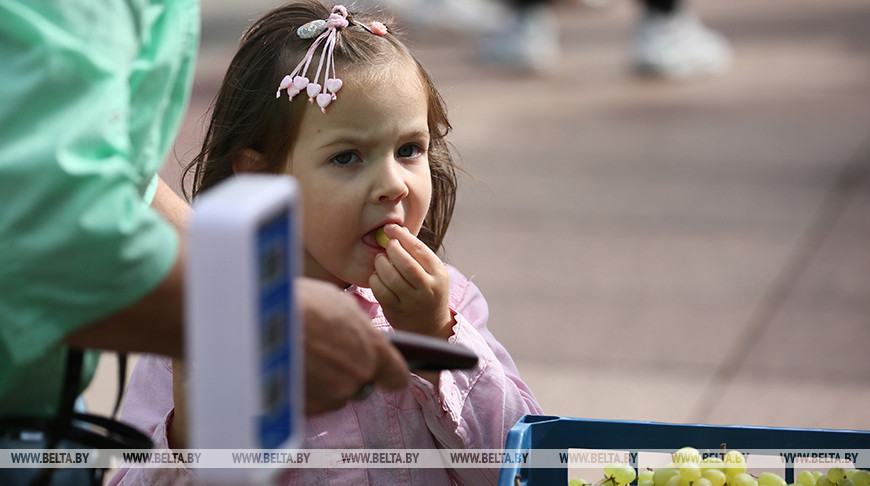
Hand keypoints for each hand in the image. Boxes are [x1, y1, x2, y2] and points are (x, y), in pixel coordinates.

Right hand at [299, 278, 408, 414]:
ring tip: (300, 355)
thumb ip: (356, 325)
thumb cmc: (299, 302)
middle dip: (344, 372)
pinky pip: (309, 402)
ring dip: (321, 381)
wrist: (258, 321)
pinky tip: (287, 367)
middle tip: (321, 351)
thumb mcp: (337, 302)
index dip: (388, 374)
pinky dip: (300, 389)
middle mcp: (357, 377)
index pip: (396, 376)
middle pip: (359, 384)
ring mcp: (330, 396)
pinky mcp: (306, 408)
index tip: (380, 372)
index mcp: (372, 350)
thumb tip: (357, 333)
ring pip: (332, 394)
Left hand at [369, 224, 453, 338]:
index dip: (402, 236)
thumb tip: (397, 231)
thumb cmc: (428, 291)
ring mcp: (411, 302)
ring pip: (391, 277)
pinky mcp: (396, 311)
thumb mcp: (433, 272)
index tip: (390, 228)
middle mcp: (427, 289)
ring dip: (381, 263)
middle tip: (386, 244)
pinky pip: (380, 290)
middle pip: (405, 264)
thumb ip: (418, 254)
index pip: (419, 250)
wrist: (431, 326)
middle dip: (391, 249)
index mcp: (438, 274)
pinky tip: (378, 276)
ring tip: (381, 259)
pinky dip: (375, 279)